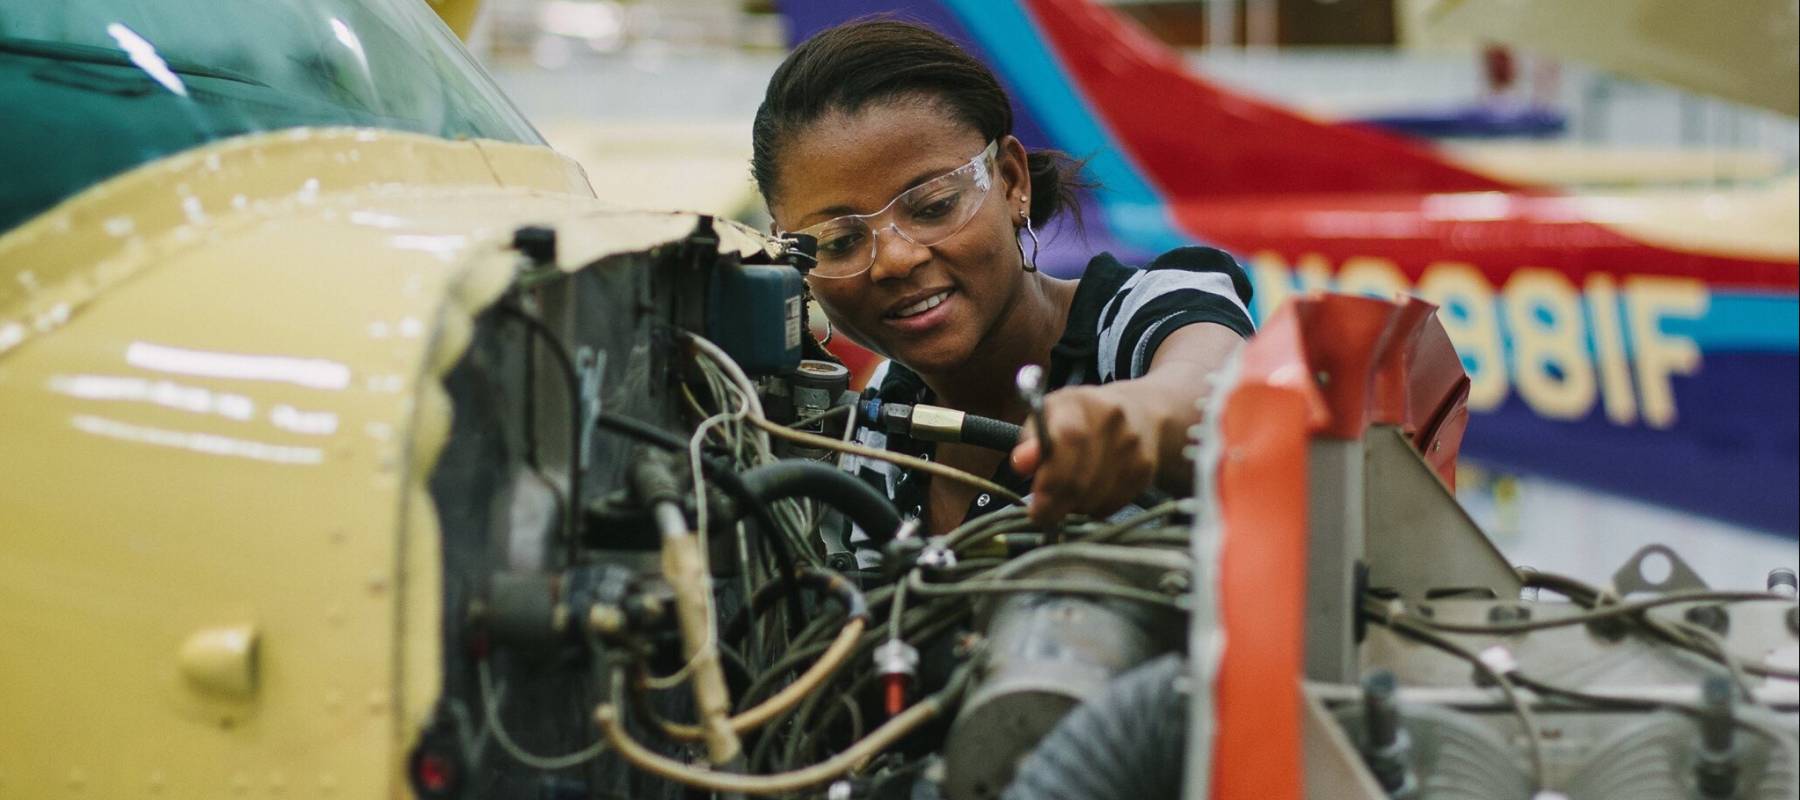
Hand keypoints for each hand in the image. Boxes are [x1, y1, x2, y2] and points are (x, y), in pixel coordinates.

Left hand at [1008, 384, 1158, 525]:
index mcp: (1080, 402)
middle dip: (1056, 504)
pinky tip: (1089, 495)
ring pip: (1096, 496)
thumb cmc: (1079, 419)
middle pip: (1081, 478)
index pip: (1068, 441)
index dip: (1050, 479)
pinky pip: (1113, 503)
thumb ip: (1030, 440)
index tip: (1035, 506)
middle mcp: (1111, 419)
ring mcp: (1133, 444)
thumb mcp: (1048, 418)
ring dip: (1075, 507)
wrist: (1138, 412)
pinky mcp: (1146, 467)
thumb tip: (1022, 462)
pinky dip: (1095, 508)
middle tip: (1043, 514)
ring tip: (1066, 496)